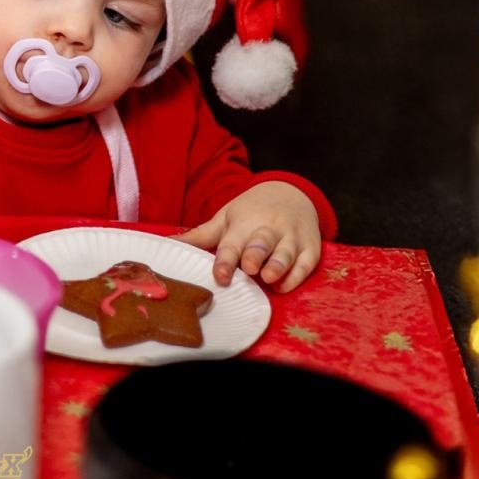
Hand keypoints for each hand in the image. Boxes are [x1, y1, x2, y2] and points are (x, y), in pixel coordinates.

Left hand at [176, 181, 321, 292]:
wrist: (290, 193)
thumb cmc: (251, 211)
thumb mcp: (226, 218)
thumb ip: (201, 235)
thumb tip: (167, 243)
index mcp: (243, 223)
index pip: (232, 244)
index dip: (226, 261)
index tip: (219, 276)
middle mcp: (268, 229)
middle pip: (262, 243)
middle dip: (256, 255)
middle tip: (250, 268)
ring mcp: (291, 238)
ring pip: (286, 252)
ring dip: (278, 264)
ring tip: (269, 277)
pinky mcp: (310, 248)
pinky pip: (305, 263)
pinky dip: (297, 275)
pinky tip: (285, 285)